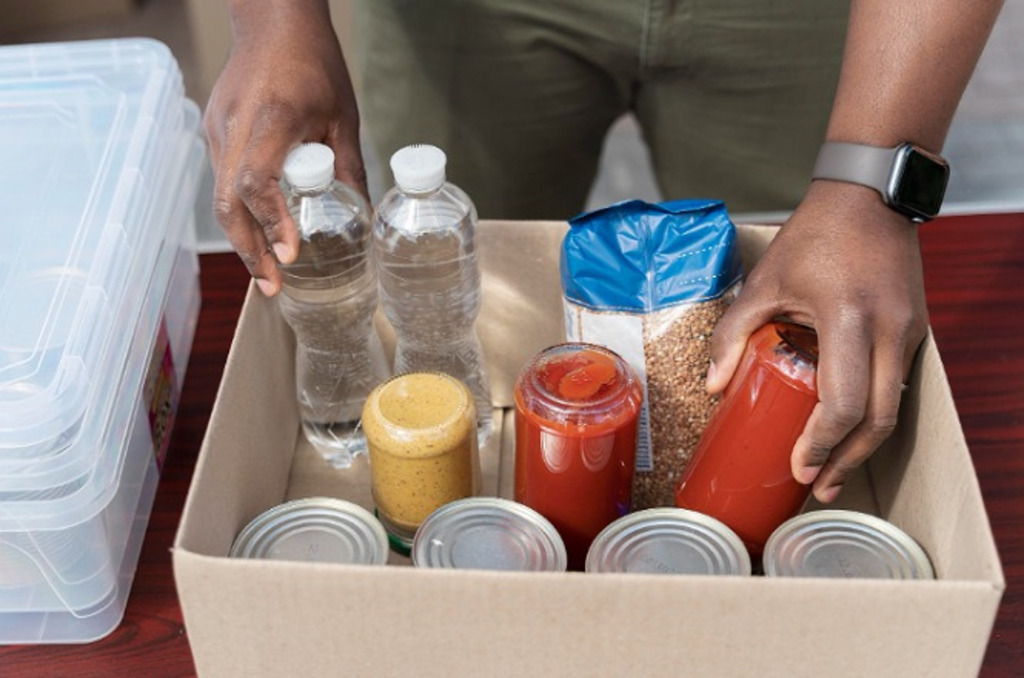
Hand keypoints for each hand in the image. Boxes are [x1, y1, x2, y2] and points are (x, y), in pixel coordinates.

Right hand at [204, 2, 366, 295]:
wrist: (272, 22)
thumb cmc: (312, 63)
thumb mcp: (343, 116)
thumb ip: (350, 168)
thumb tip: (365, 218)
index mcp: (272, 118)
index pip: (258, 180)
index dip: (272, 221)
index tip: (291, 252)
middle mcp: (236, 127)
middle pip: (229, 202)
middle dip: (249, 250)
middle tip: (273, 286)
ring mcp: (219, 130)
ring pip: (221, 196)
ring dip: (242, 238)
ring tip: (267, 273)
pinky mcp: (214, 132)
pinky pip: (223, 181)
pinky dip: (239, 213)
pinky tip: (259, 235)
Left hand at [707, 180, 928, 502]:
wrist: (868, 195)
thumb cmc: (814, 235)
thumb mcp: (764, 282)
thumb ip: (733, 334)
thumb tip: (711, 387)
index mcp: (849, 320)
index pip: (844, 403)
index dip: (822, 443)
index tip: (800, 468)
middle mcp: (889, 331)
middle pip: (879, 420)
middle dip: (848, 461)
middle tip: (819, 487)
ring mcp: (909, 332)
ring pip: (894, 408)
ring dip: (864, 445)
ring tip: (834, 472)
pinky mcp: (914, 330)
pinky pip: (895, 385)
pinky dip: (874, 415)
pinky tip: (850, 431)